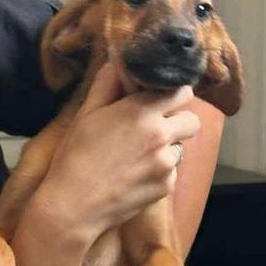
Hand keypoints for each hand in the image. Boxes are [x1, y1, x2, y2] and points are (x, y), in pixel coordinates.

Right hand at [33, 63, 199, 244]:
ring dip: (168, 148)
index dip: (172, 95)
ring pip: (182, 147)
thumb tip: (118, 60)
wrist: (74, 205)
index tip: (159, 101)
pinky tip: (135, 176)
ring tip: (139, 157)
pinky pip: (172, 172)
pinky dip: (159, 172)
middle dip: (178, 121)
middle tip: (155, 128)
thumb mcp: (86, 115)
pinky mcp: (166, 187)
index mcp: (141, 111)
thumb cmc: (75, 157)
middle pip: (192, 119)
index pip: (182, 91)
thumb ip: (107, 84)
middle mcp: (161, 135)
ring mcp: (166, 163)